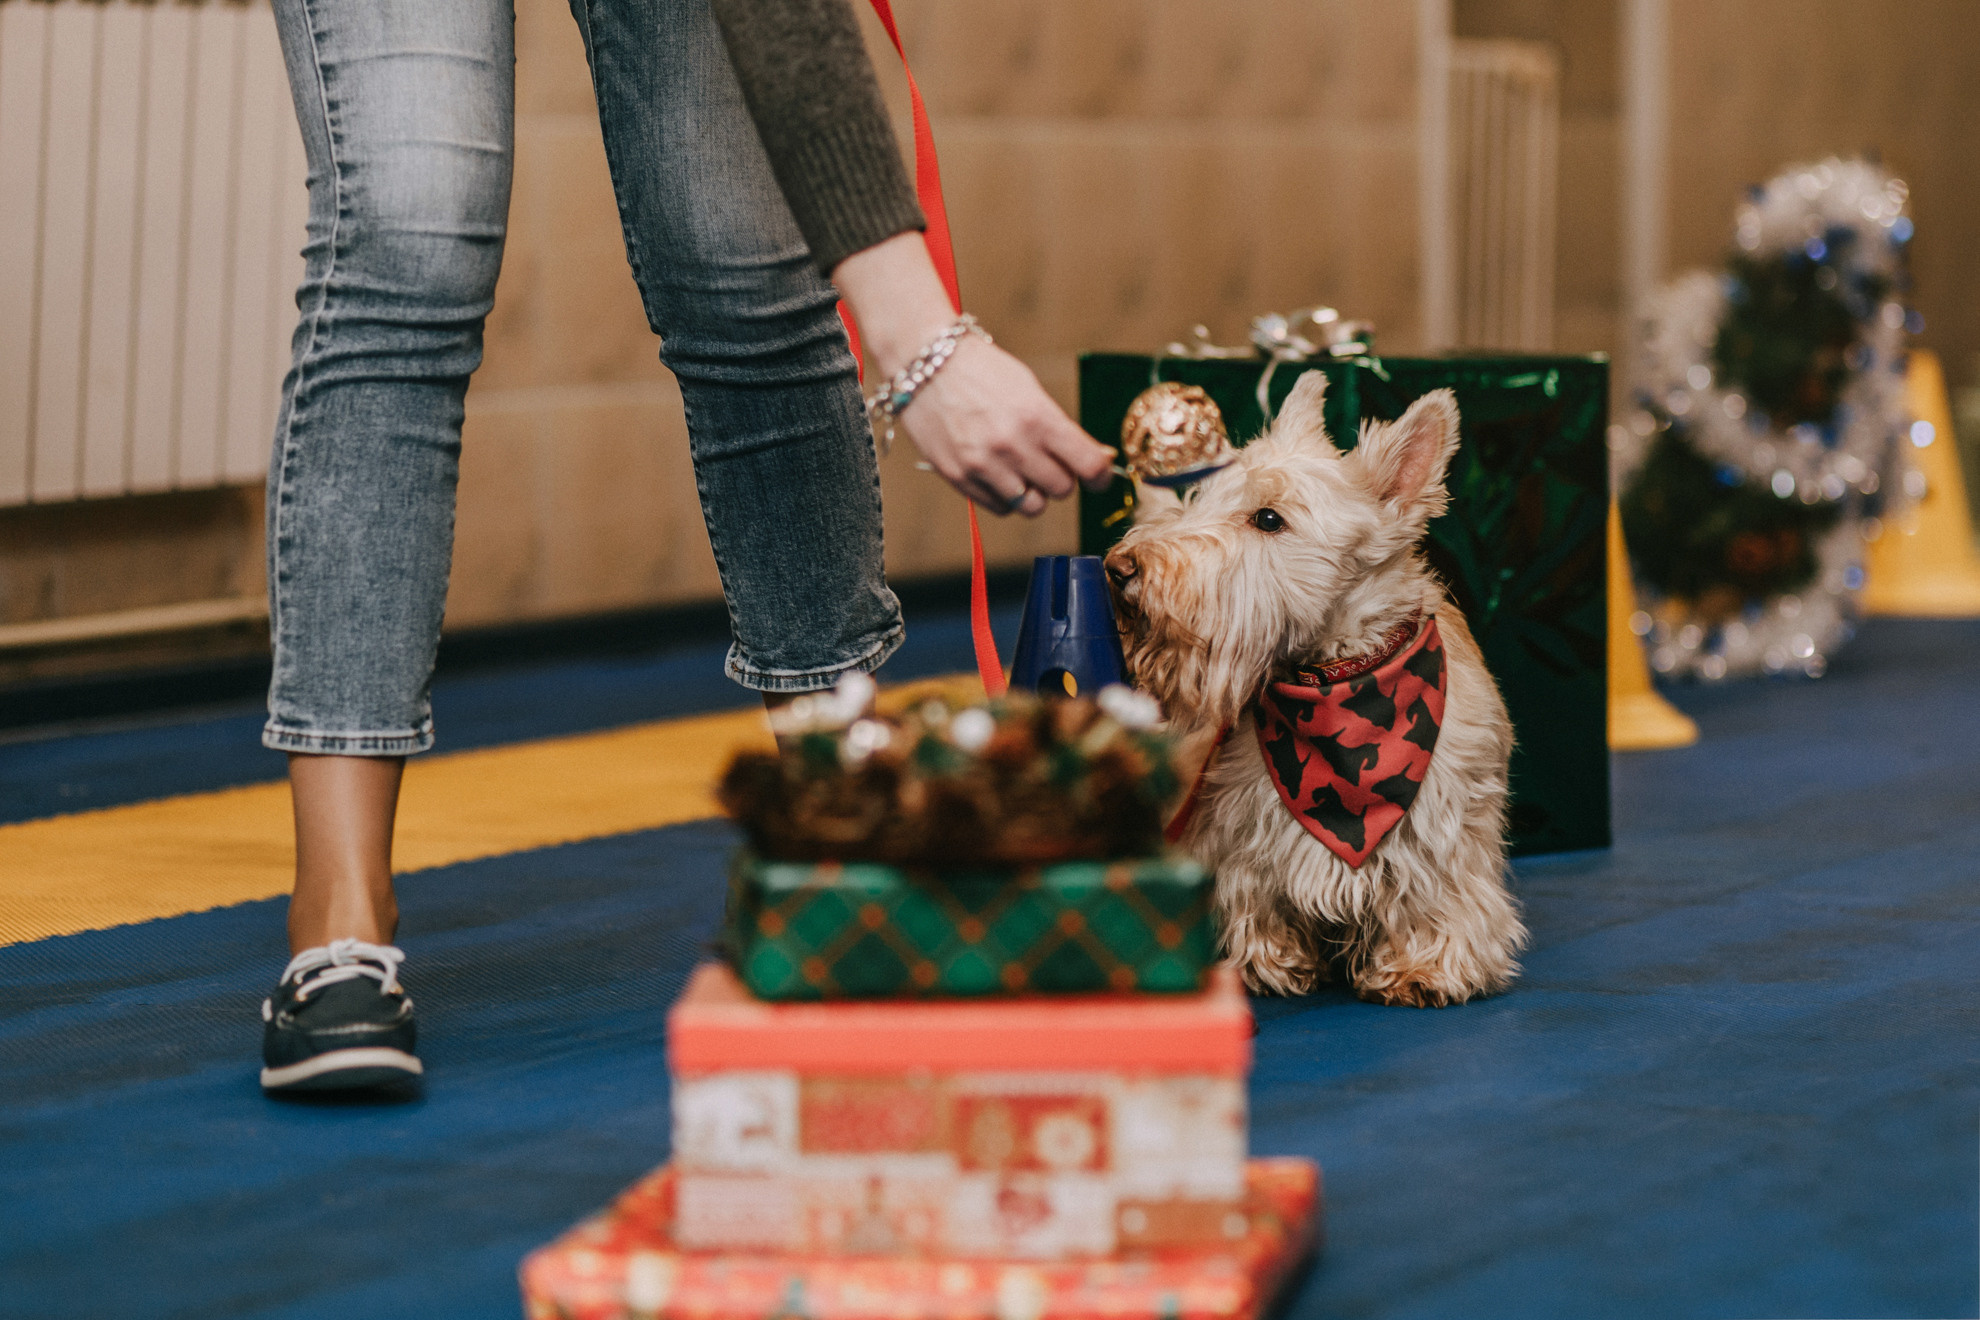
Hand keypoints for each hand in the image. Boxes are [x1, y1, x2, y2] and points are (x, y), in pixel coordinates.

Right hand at [832, 233, 1114, 516]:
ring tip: (1023, 471)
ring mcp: (984, 465)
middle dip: (1063, 478)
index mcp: (1037, 417)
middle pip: (1062, 489)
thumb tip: (1096, 459)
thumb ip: (1060, 428)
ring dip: (1035, 493)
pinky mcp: (959, 477)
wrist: (924, 363)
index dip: (1101, 475)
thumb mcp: (1029, 389)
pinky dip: (1007, 497)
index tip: (1100, 475)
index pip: (1089, 465)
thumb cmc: (981, 370)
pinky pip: (1000, 508)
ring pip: (1032, 506)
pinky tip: (999, 474)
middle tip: (1052, 463)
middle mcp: (1013, 445)